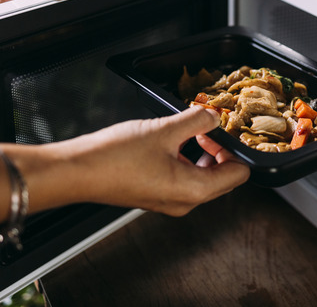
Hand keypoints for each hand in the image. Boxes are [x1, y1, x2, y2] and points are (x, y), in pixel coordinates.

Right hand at [50, 107, 250, 215]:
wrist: (77, 171)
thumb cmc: (115, 157)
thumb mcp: (163, 130)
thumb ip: (195, 120)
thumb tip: (212, 115)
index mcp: (194, 191)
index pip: (238, 174)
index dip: (236, 149)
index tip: (226, 129)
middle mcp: (184, 202)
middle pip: (221, 178)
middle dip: (220, 151)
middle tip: (207, 128)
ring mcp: (168, 201)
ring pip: (201, 178)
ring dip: (201, 154)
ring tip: (189, 131)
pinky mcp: (154, 194)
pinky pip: (181, 179)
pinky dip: (183, 160)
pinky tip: (170, 140)